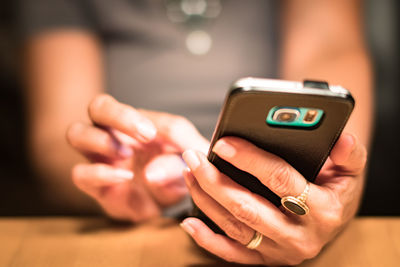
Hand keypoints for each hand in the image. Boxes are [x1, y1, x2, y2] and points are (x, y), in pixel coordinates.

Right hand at [67, 94, 208, 221]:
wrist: (184, 196)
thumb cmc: (185, 166)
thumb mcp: (191, 159)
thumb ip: (177, 160)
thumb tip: (148, 174)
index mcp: (132, 122)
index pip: (116, 107)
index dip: (129, 118)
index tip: (150, 134)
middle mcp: (113, 135)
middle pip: (96, 108)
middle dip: (115, 116)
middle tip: (143, 135)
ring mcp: (102, 159)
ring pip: (77, 134)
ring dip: (101, 141)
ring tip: (127, 155)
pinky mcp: (99, 188)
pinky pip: (81, 175)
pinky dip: (100, 174)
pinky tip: (125, 178)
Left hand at [180, 133, 366, 264]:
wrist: (334, 219)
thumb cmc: (337, 189)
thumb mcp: (350, 170)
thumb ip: (349, 154)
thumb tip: (342, 140)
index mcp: (323, 210)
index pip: (280, 179)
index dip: (249, 160)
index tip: (222, 143)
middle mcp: (300, 236)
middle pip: (248, 206)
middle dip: (214, 180)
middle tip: (193, 157)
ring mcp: (280, 251)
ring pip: (235, 226)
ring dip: (206, 200)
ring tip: (189, 173)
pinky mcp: (265, 259)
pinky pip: (232, 254)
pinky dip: (208, 239)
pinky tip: (189, 221)